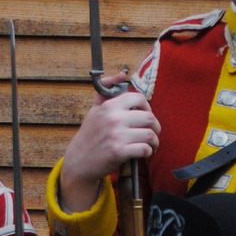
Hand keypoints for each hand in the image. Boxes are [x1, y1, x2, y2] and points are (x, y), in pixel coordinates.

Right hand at [59, 89, 160, 213]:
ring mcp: (117, 136)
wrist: (79, 161)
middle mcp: (114, 119)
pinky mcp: (119, 152)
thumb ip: (107, 90)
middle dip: (156, 127)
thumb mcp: (95, 109)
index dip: (148, 107)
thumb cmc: (90, 135)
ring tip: (151, 145)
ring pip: (150, 135)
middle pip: (149, 118)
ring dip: (154, 141)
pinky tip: (144, 153)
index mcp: (109, 106)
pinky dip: (148, 152)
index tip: (146, 116)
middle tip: (153, 133)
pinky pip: (145, 149)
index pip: (138, 98)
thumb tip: (121, 74)